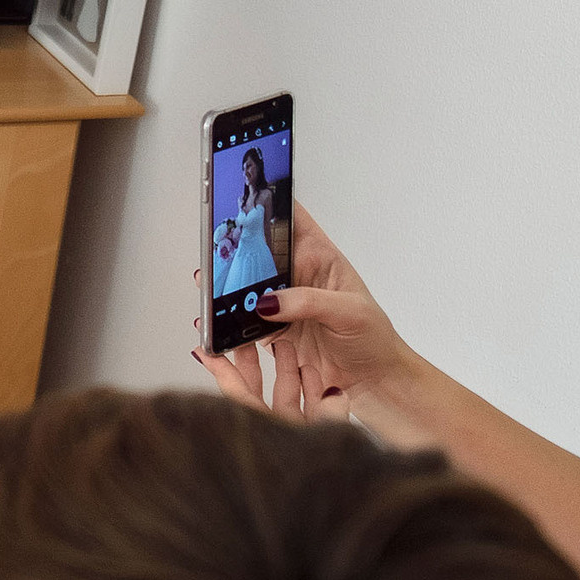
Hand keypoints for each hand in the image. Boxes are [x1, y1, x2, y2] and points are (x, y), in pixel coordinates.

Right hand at [191, 206, 413, 421]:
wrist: (372, 381)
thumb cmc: (373, 340)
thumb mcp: (350, 312)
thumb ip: (310, 302)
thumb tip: (269, 301)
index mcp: (320, 258)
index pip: (291, 220)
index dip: (269, 203)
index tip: (243, 198)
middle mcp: (297, 276)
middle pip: (258, 252)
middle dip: (235, 249)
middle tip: (214, 251)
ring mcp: (282, 303)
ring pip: (245, 286)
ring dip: (225, 286)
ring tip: (206, 285)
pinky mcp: (271, 330)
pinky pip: (241, 321)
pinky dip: (226, 321)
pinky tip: (214, 320)